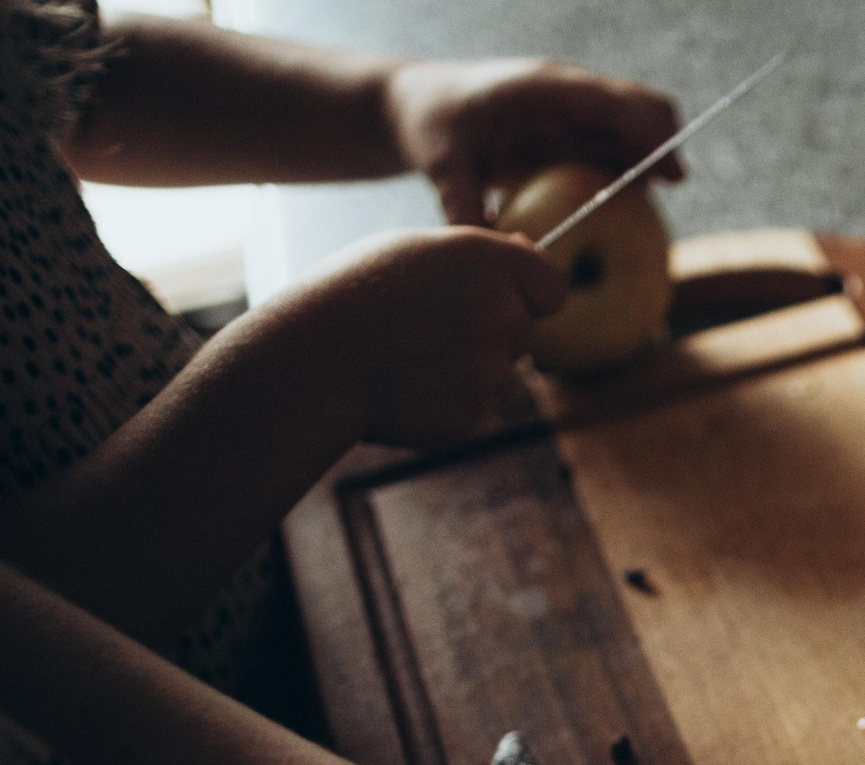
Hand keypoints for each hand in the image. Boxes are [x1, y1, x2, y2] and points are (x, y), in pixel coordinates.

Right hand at [253, 227, 565, 448]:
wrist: (310, 362)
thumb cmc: (352, 296)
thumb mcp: (415, 253)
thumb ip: (478, 259)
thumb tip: (527, 250)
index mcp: (487, 261)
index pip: (554, 287)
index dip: (534, 295)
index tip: (512, 299)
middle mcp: (500, 314)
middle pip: (523, 332)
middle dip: (490, 332)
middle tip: (428, 328)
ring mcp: (489, 370)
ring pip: (497, 372)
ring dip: (464, 367)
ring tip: (403, 355)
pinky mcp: (472, 415)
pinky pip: (470, 406)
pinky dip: (444, 402)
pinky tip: (401, 387)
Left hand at [386, 57, 681, 227]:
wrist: (415, 105)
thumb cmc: (428, 127)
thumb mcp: (442, 168)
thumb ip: (466, 211)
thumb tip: (501, 256)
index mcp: (542, 87)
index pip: (612, 103)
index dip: (649, 135)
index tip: (674, 174)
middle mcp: (566, 93)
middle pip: (640, 106)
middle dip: (665, 144)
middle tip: (673, 188)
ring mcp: (572, 111)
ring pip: (634, 129)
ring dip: (649, 164)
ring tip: (648, 214)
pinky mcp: (570, 131)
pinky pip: (613, 151)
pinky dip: (628, 177)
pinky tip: (626, 216)